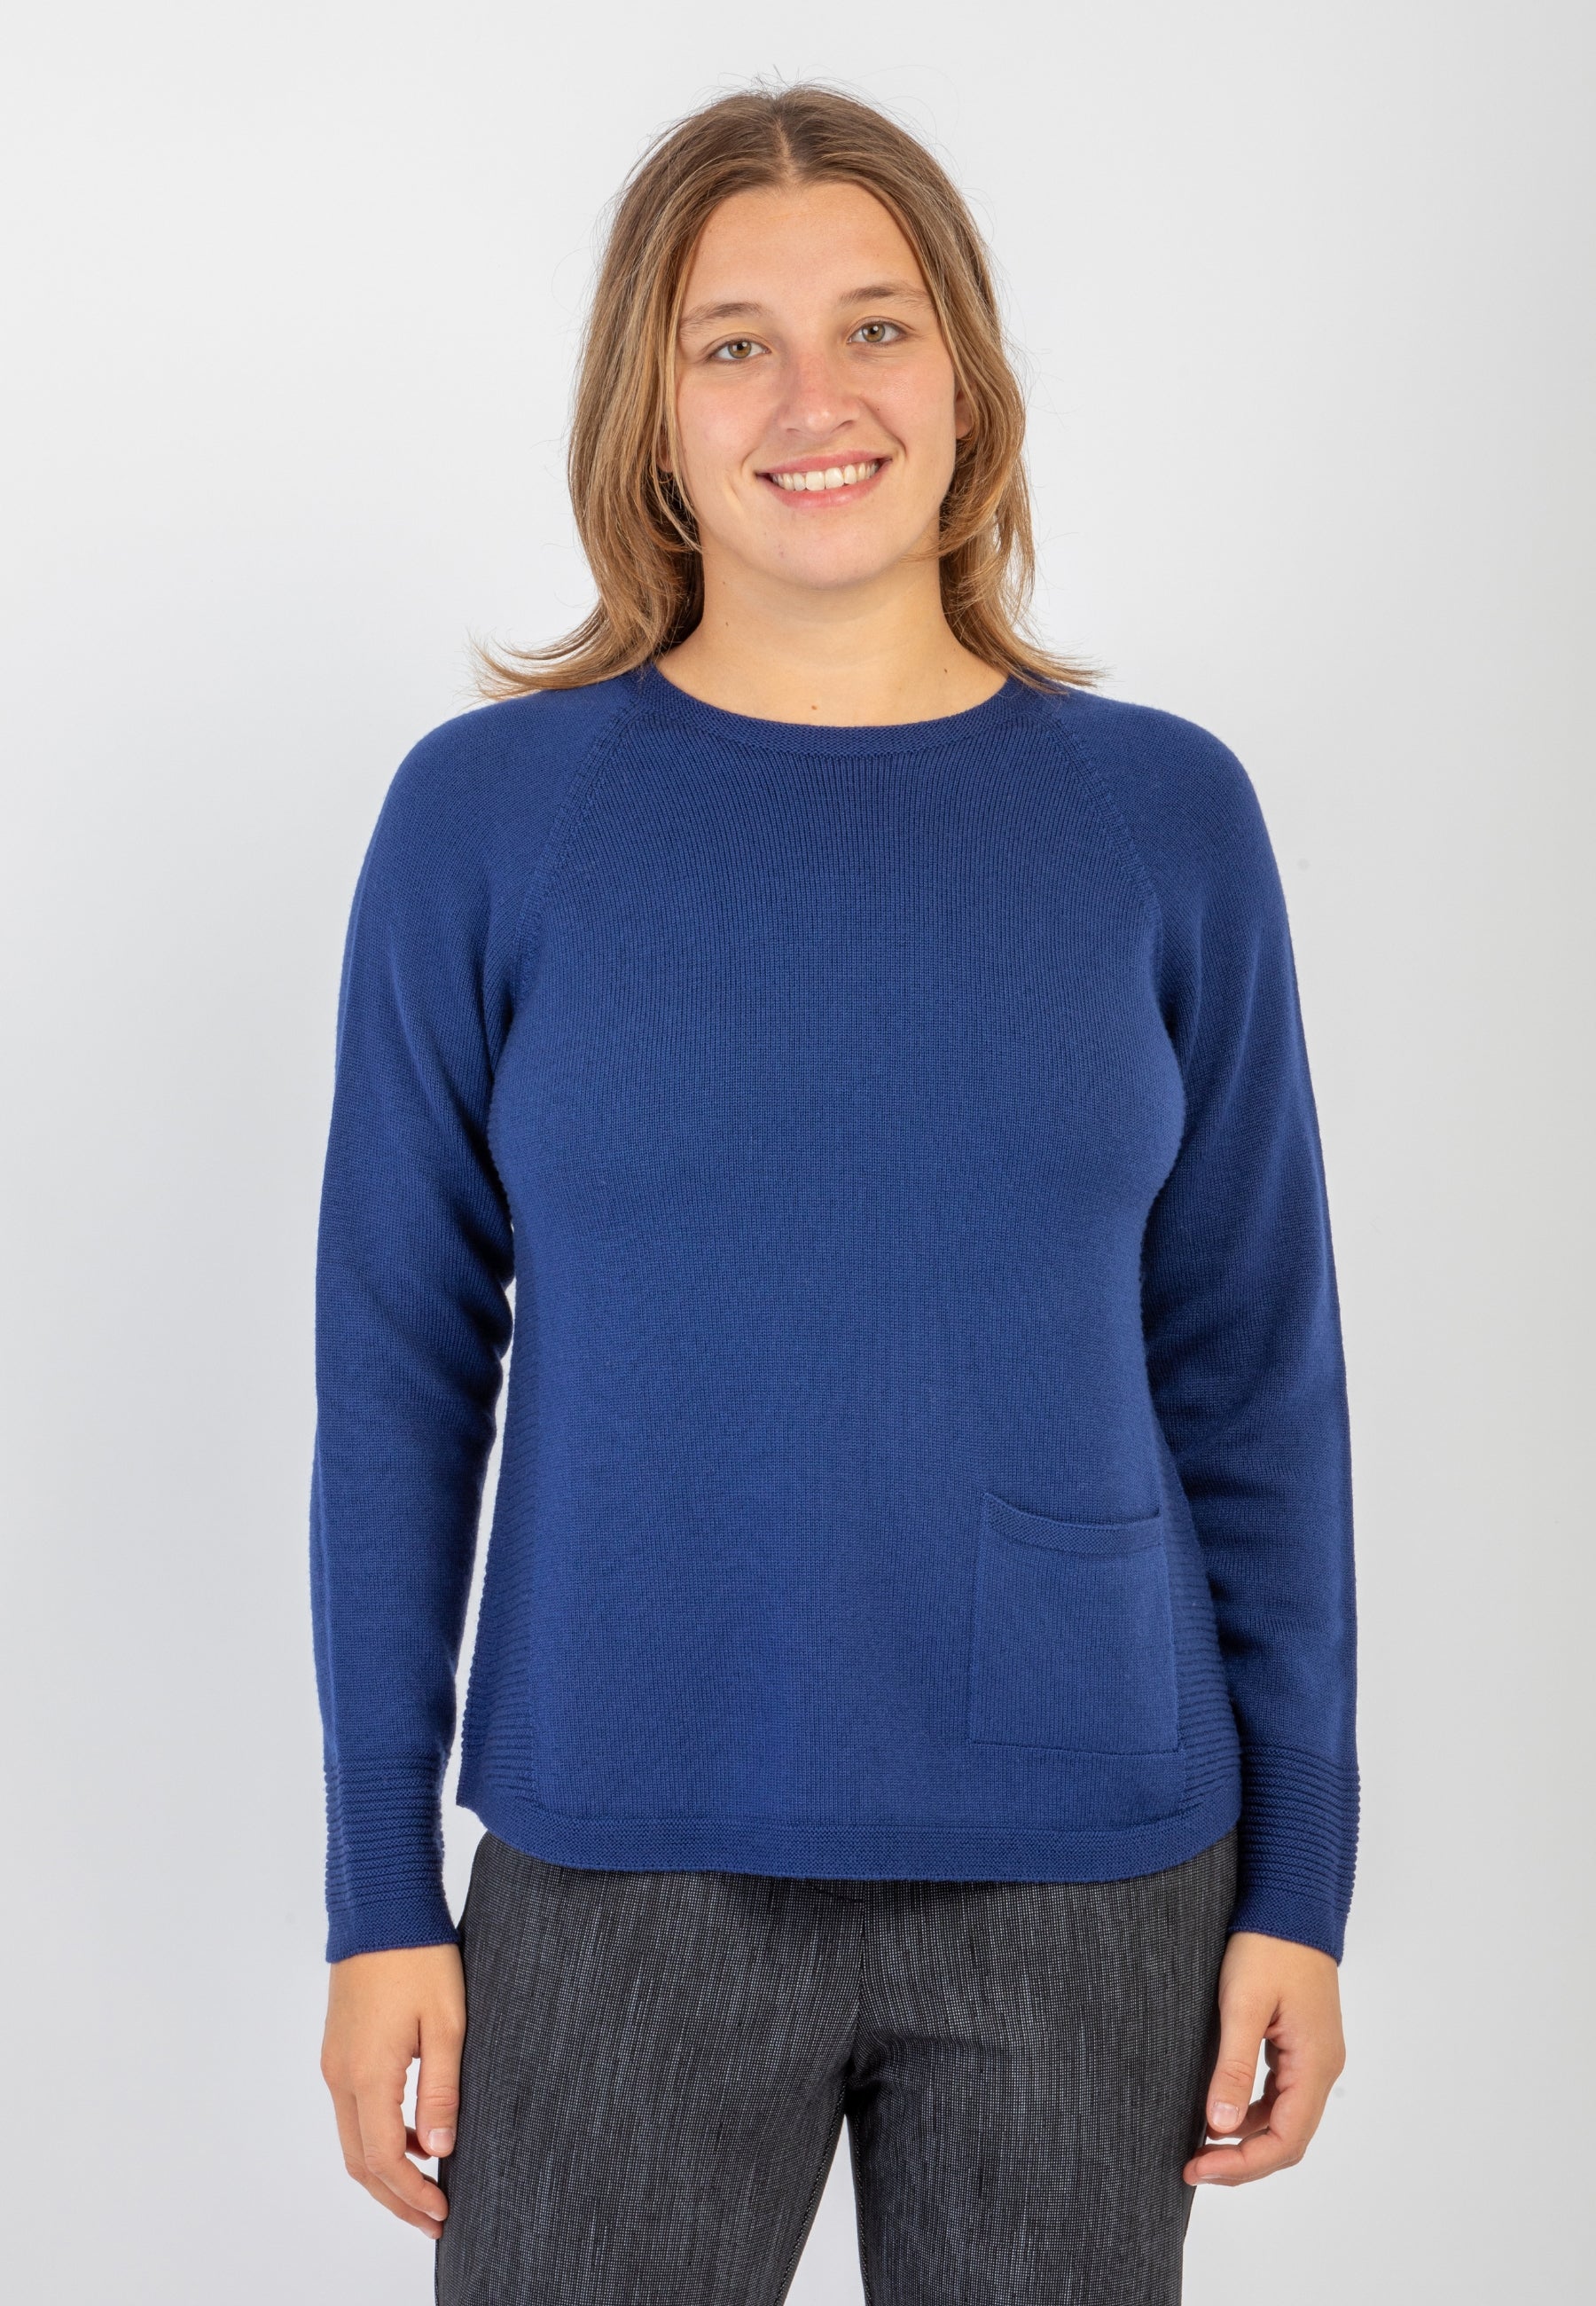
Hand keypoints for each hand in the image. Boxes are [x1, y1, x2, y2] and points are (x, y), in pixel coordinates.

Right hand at [320, 1942, 465, 2237]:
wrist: (382, 1907)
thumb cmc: (420, 1957)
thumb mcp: (447, 2023)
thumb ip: (442, 2091)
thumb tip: (439, 2152)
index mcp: (368, 2073)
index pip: (384, 2158)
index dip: (412, 2193)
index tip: (444, 2213)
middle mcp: (341, 2075)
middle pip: (360, 2162)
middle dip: (396, 2198)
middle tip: (433, 2221)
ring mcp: (335, 2062)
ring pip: (352, 2139)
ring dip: (386, 2171)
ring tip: (427, 2187)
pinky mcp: (338, 2048)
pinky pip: (352, 2111)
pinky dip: (378, 2138)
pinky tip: (413, 2136)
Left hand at [1184, 1930, 1344, 2185]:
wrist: (1290, 1902)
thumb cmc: (1267, 1944)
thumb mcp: (1242, 2004)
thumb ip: (1232, 2067)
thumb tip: (1219, 2128)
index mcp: (1314, 2063)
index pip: (1286, 2140)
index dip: (1243, 2165)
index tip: (1198, 2168)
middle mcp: (1322, 2067)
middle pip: (1288, 2138)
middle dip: (1242, 2161)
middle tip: (1193, 2166)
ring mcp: (1314, 2056)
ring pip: (1285, 2119)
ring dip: (1247, 2140)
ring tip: (1201, 2146)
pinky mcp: (1301, 2044)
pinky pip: (1280, 2094)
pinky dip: (1252, 2113)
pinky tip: (1220, 2110)